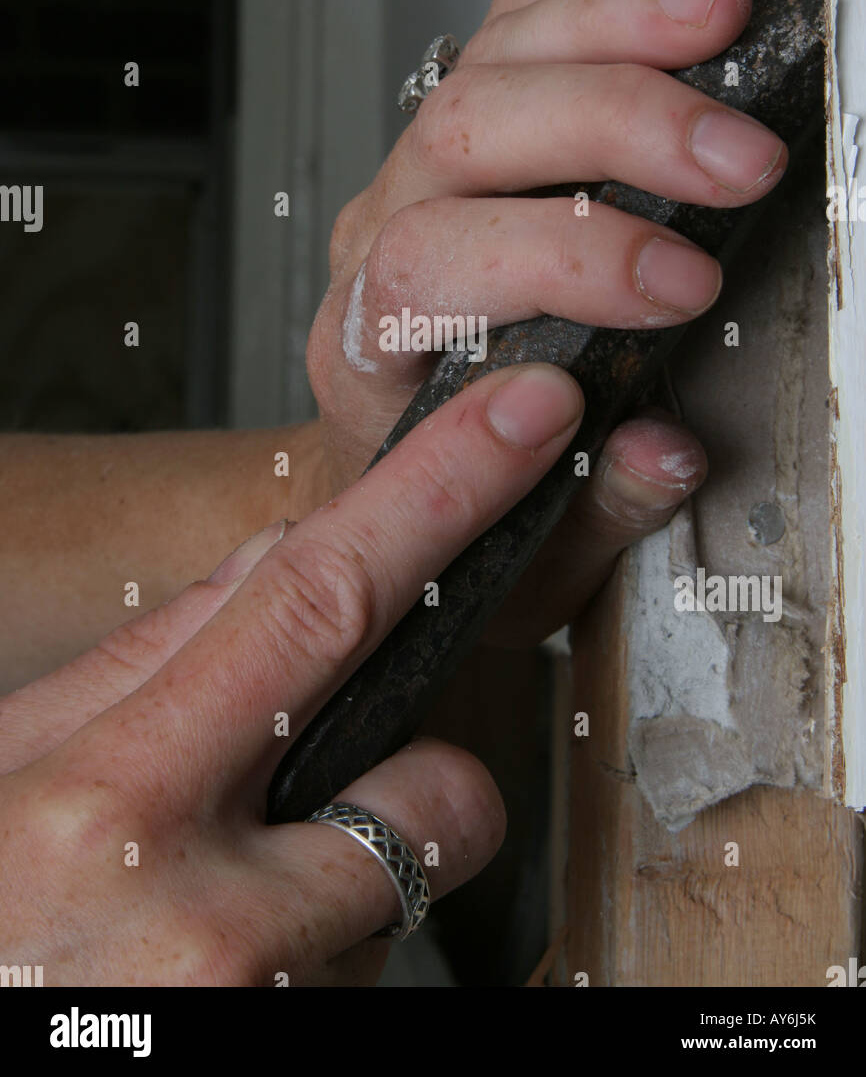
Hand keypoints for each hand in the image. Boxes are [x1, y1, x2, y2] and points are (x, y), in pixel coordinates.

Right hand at [0, 364, 580, 985]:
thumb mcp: (5, 772)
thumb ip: (143, 660)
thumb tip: (278, 557)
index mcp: (107, 797)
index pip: (317, 603)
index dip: (440, 496)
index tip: (527, 420)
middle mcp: (196, 915)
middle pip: (431, 781)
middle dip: (435, 766)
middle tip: (319, 806)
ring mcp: (256, 1007)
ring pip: (399, 898)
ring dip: (339, 893)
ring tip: (210, 919)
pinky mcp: (294, 1047)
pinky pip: (367, 979)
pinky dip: (317, 964)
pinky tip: (225, 975)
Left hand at [307, 0, 785, 643]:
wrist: (384, 468)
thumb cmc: (444, 493)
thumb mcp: (511, 545)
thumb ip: (589, 511)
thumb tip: (659, 450)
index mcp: (371, 344)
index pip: (434, 267)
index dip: (560, 264)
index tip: (674, 286)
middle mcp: (380, 238)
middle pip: (468, 137)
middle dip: (613, 137)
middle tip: (733, 161)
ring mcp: (420, 166)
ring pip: (494, 54)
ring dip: (616, 24)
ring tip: (718, 12)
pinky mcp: (469, 120)